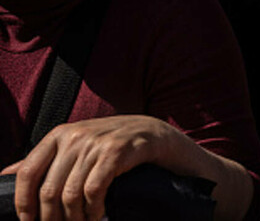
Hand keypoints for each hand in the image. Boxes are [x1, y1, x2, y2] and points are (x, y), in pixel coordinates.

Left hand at [1, 116, 190, 220]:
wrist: (156, 135)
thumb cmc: (113, 145)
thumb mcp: (78, 146)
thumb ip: (45, 159)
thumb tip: (5, 173)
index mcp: (60, 134)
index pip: (27, 173)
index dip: (24, 204)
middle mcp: (75, 135)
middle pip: (49, 190)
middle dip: (52, 219)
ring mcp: (97, 142)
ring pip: (70, 194)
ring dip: (75, 219)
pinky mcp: (117, 151)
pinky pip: (94, 190)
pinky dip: (94, 209)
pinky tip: (100, 215)